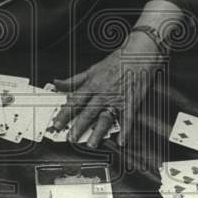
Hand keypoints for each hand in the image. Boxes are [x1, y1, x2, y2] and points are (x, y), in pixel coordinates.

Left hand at [50, 30, 164, 146]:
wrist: (140, 53)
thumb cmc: (117, 60)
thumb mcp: (92, 69)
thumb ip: (74, 80)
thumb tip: (58, 83)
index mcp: (92, 84)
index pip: (74, 102)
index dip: (64, 114)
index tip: (57, 124)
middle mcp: (103, 93)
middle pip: (88, 113)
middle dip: (78, 127)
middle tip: (71, 138)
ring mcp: (118, 99)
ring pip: (105, 118)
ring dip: (98, 132)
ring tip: (91, 143)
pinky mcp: (131, 102)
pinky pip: (127, 119)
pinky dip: (125, 131)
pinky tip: (121, 141)